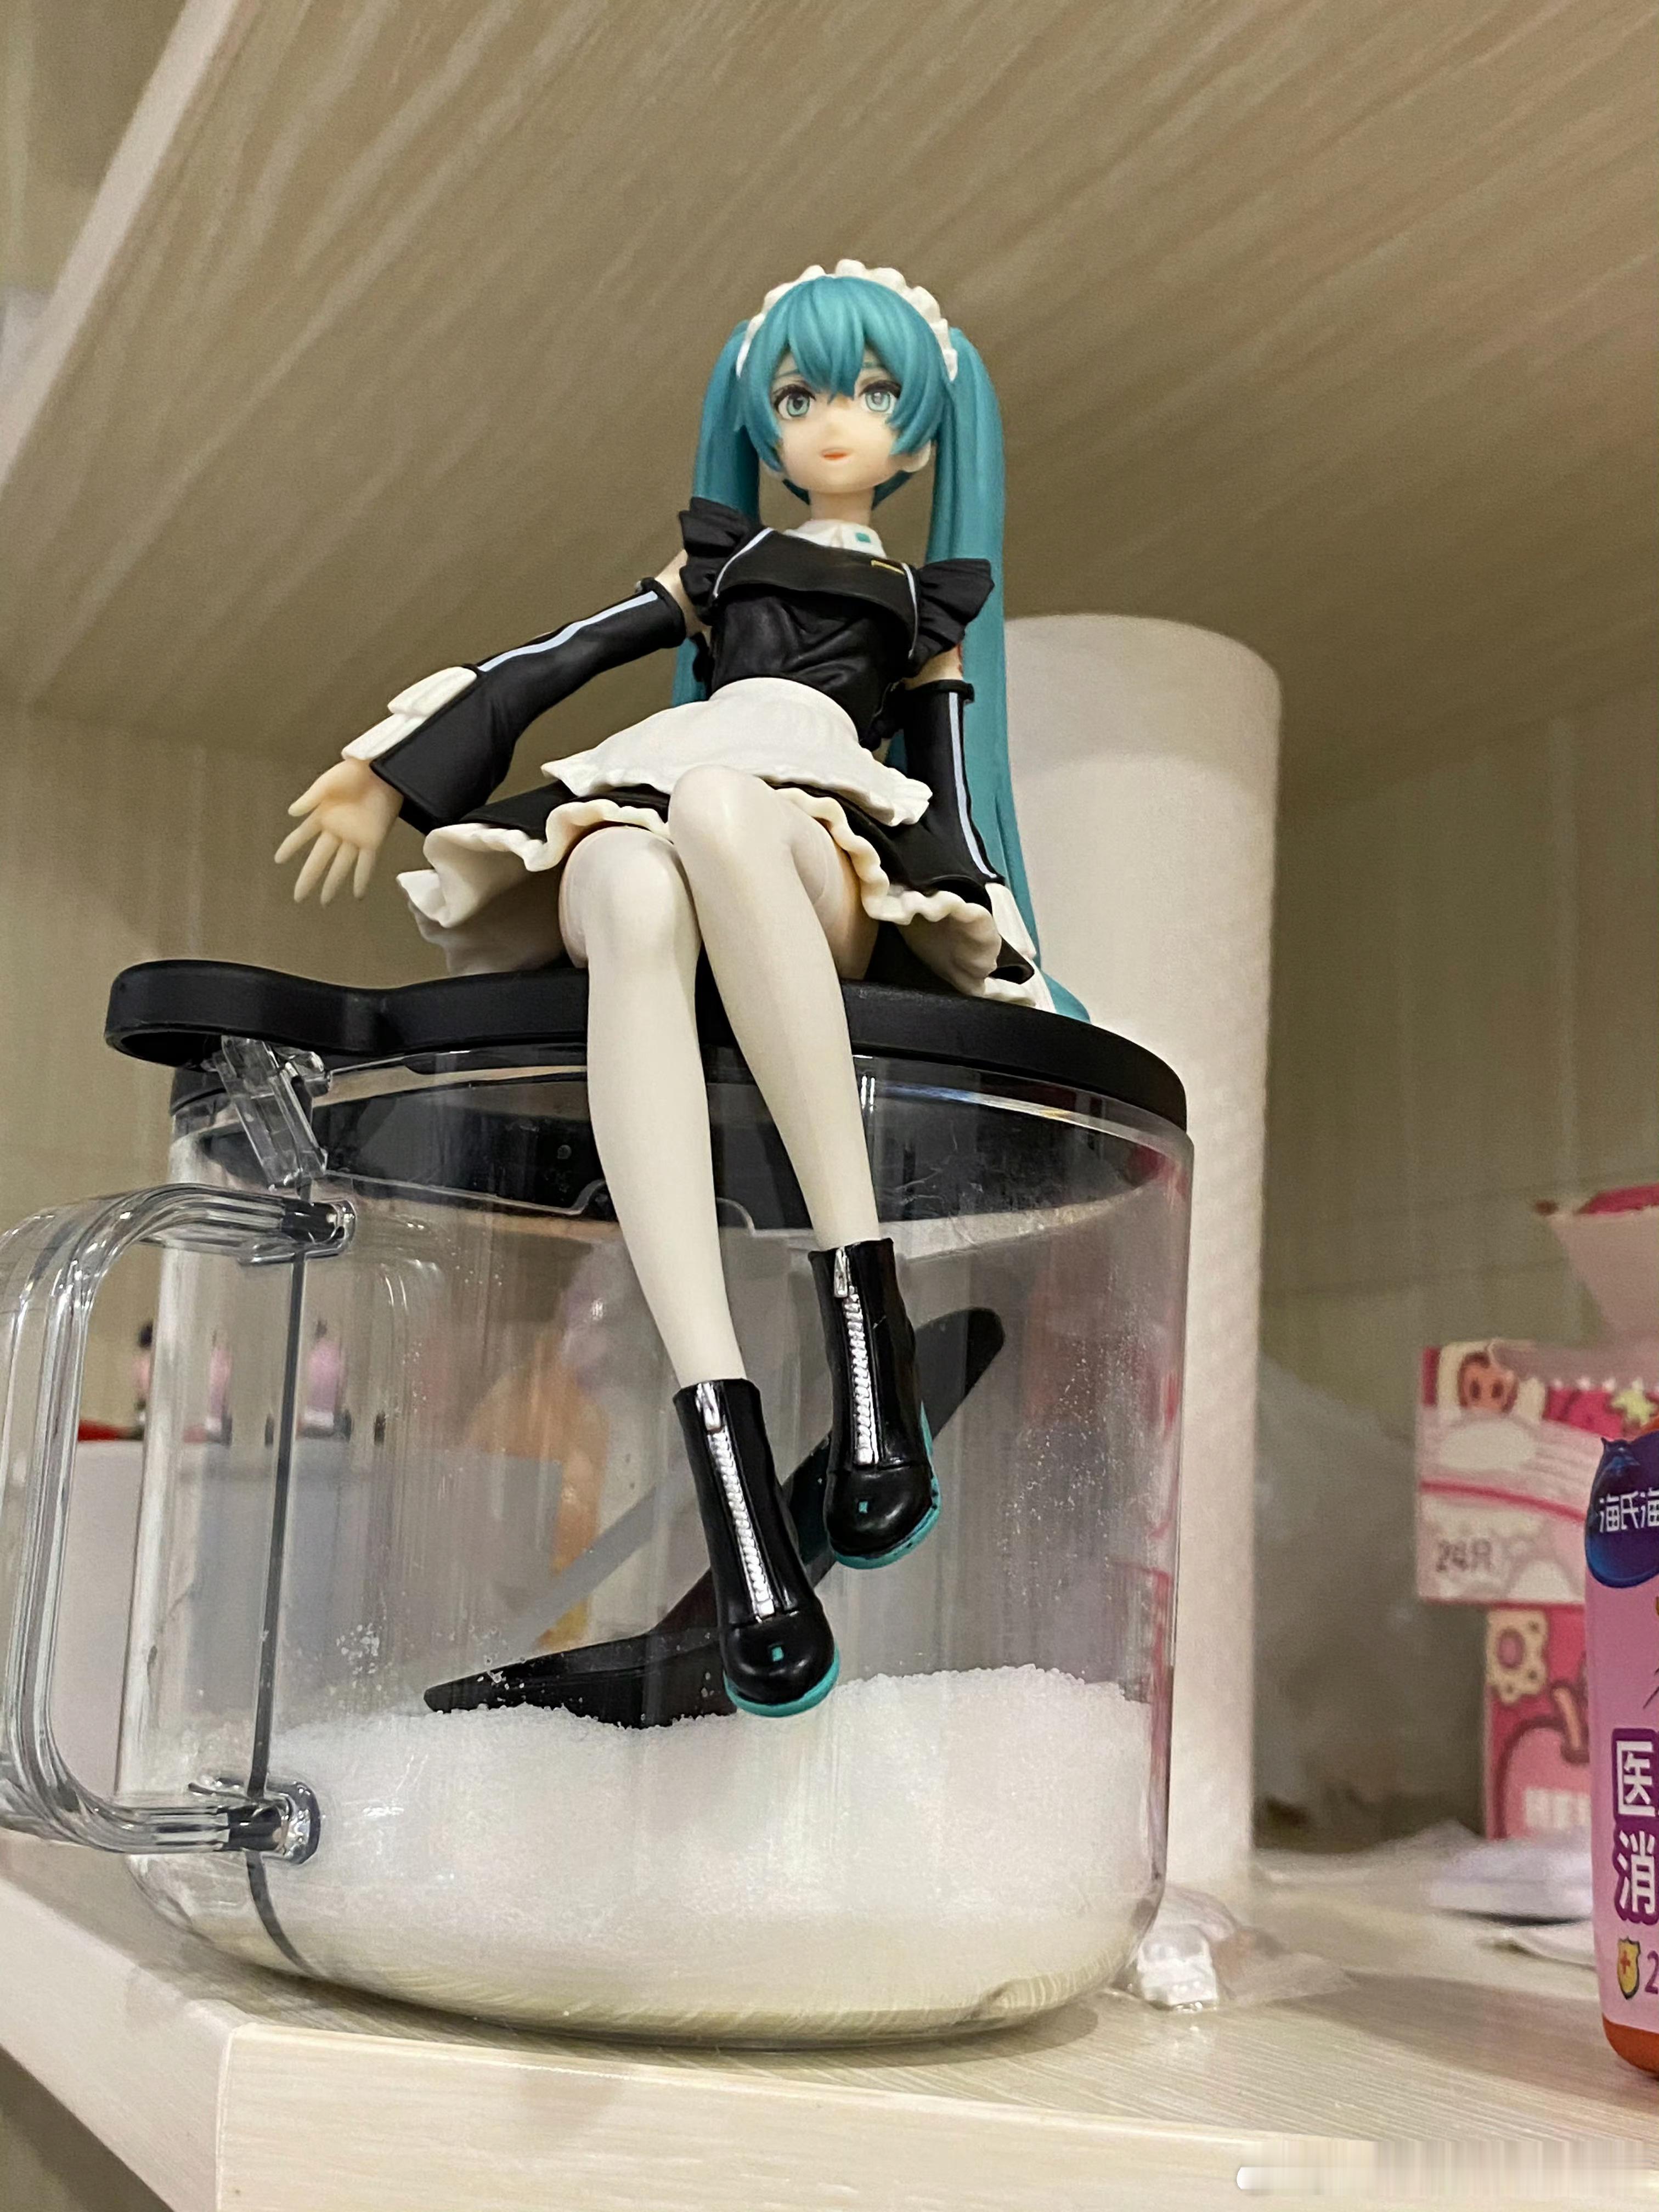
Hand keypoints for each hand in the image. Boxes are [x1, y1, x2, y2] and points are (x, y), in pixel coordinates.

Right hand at [275, 758, 402, 903]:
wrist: (381, 769)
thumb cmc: (354, 771)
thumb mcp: (327, 782)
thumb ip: (309, 798)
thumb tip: (291, 814)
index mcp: (322, 815)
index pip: (301, 837)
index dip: (290, 848)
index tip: (277, 860)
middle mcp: (336, 830)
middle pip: (318, 859)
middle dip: (308, 878)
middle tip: (298, 897)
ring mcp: (354, 837)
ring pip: (340, 866)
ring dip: (332, 883)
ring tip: (323, 901)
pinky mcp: (373, 839)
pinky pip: (366, 864)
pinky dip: (361, 879)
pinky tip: (357, 894)